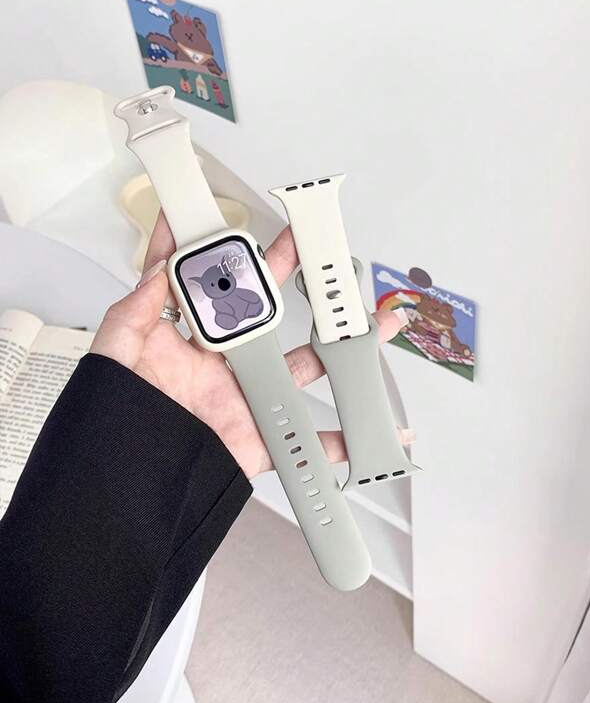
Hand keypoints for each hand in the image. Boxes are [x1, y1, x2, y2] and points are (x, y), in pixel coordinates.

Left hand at [91, 213, 405, 478]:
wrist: (128, 486)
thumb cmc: (112, 424)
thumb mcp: (111, 360)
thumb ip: (131, 315)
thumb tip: (156, 271)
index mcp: (180, 344)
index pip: (195, 286)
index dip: (205, 251)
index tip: (219, 216)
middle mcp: (218, 366)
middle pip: (261, 310)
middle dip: (284, 274)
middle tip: (307, 243)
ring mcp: (242, 399)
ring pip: (300, 366)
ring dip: (335, 351)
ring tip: (364, 327)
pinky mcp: (257, 438)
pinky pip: (303, 439)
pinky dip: (335, 442)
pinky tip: (360, 431)